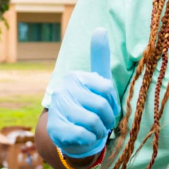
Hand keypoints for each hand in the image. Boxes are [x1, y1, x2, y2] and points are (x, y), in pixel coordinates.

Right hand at [47, 28, 120, 158]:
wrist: (70, 134)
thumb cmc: (88, 105)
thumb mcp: (97, 82)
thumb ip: (99, 57)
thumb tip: (100, 29)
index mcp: (75, 76)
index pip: (107, 89)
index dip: (114, 104)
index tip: (110, 109)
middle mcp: (63, 89)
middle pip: (100, 106)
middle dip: (107, 120)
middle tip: (103, 123)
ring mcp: (57, 108)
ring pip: (92, 121)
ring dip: (99, 131)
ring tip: (94, 130)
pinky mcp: (54, 128)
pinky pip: (82, 134)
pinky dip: (89, 139)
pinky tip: (84, 137)